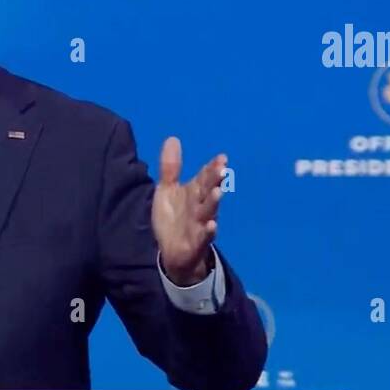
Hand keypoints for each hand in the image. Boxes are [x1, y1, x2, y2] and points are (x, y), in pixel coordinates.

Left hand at [151, 136, 225, 285]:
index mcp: (194, 192)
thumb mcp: (167, 190)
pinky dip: (209, 231)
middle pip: (208, 191)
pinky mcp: (196, 242)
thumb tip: (172, 138)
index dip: (212, 168)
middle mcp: (200, 206)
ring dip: (214, 202)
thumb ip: (170, 167)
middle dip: (215, 181)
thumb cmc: (173, 218)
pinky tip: (212, 225)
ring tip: (218, 192)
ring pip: (209, 211)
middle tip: (222, 169)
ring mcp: (200, 224)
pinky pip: (204, 236)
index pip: (204, 177)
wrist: (173, 251)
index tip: (221, 158)